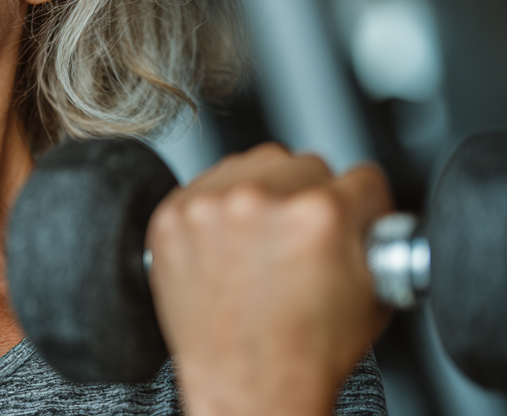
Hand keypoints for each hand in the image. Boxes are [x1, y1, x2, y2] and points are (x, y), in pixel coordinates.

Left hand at [145, 144, 392, 415]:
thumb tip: (370, 208)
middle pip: (305, 164)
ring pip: (253, 165)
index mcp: (319, 215)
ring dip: (263, 192)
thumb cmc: (305, 350)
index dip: (364, 205)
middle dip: (311, 196)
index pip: (361, 177)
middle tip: (303, 236)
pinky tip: (229, 243)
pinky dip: (218, 207)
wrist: (246, 383)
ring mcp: (209, 205)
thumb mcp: (374, 292)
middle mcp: (260, 200)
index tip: (354, 217)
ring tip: (263, 240)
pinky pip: (206, 185)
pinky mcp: (172, 215)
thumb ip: (375, 234)